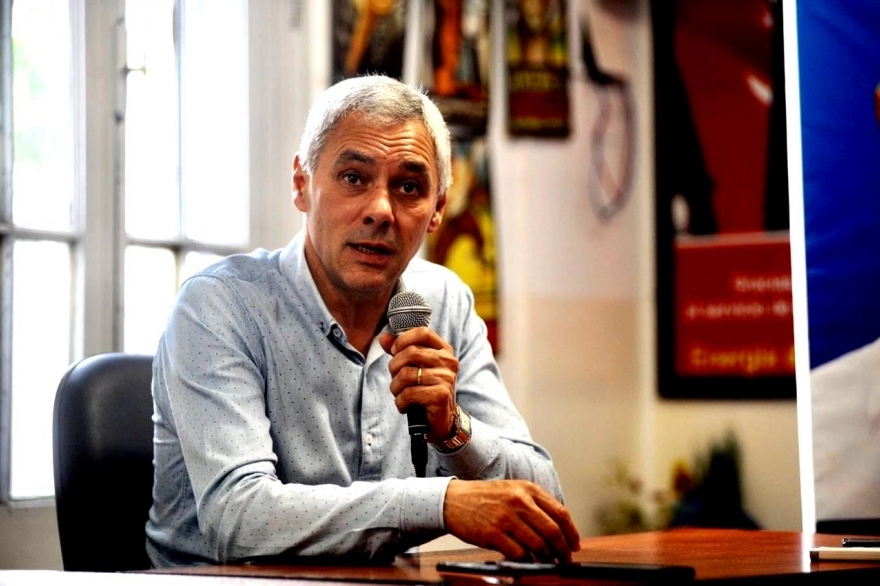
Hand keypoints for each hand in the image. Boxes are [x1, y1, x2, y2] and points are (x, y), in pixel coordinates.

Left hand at [379, 327, 458, 441]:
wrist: (442, 419)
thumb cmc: (426, 389)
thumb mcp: (414, 366)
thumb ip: (400, 350)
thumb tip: (383, 338)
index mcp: (444, 350)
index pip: (422, 332)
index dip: (403, 340)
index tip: (395, 351)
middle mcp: (448, 361)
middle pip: (411, 352)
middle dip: (395, 366)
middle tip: (395, 378)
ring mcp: (446, 378)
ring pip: (406, 374)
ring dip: (395, 387)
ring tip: (399, 394)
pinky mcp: (440, 395)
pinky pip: (409, 393)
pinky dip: (400, 401)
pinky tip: (404, 405)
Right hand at [443, 479, 580, 562]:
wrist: (454, 500)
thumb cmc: (485, 497)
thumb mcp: (513, 490)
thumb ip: (535, 504)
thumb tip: (559, 529)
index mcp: (527, 489)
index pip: (560, 512)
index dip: (572, 532)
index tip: (574, 544)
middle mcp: (519, 501)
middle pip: (553, 531)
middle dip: (563, 550)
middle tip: (565, 559)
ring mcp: (506, 518)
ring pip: (538, 545)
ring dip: (546, 558)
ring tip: (547, 562)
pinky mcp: (493, 534)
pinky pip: (519, 554)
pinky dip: (527, 561)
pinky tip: (528, 561)